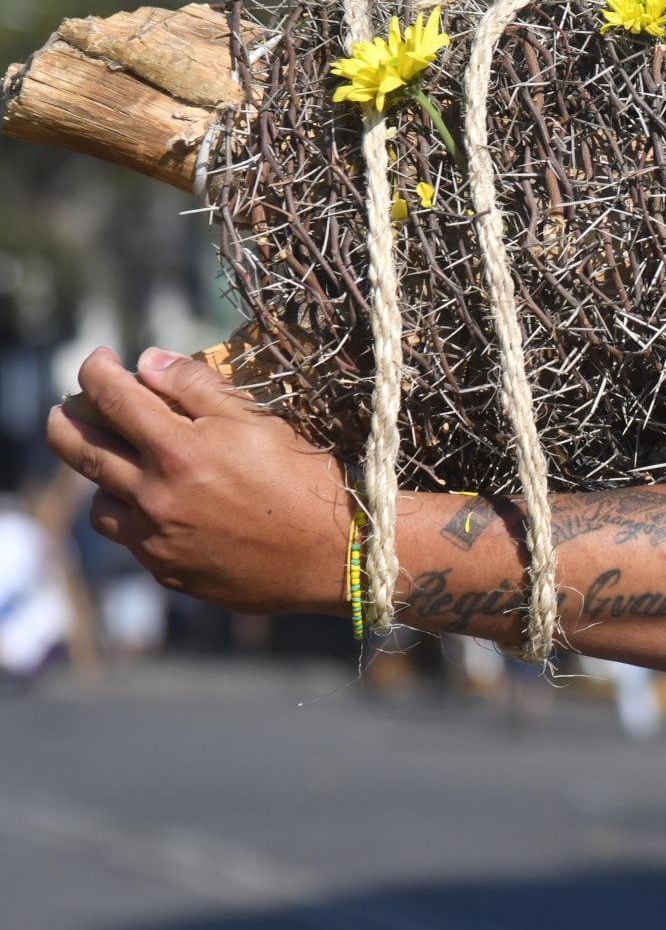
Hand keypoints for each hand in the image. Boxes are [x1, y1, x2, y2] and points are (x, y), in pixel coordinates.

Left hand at [45, 347, 347, 616]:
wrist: (336, 555)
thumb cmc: (306, 480)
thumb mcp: (261, 421)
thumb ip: (199, 387)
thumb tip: (148, 362)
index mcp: (179, 451)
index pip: (113, 397)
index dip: (97, 370)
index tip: (102, 359)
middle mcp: (155, 496)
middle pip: (79, 450)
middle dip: (66, 419)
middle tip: (70, 406)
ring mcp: (157, 539)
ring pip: (99, 501)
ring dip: (103, 475)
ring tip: (124, 464)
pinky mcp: (168, 570)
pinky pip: (130, 539)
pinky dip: (135, 515)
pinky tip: (161, 506)